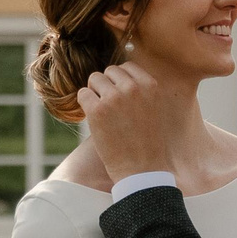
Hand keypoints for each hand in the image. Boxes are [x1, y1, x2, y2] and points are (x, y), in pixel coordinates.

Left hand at [76, 64, 173, 183]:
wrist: (142, 170)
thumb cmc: (147, 143)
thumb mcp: (154, 110)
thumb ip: (140, 91)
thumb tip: (117, 76)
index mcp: (150, 86)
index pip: (127, 67)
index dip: (120, 81)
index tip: (120, 96)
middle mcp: (133, 88)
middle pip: (109, 71)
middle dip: (106, 86)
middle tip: (110, 107)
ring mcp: (114, 98)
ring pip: (94, 80)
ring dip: (95, 94)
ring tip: (103, 113)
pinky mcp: (97, 111)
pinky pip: (82, 94)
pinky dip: (85, 104)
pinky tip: (94, 118)